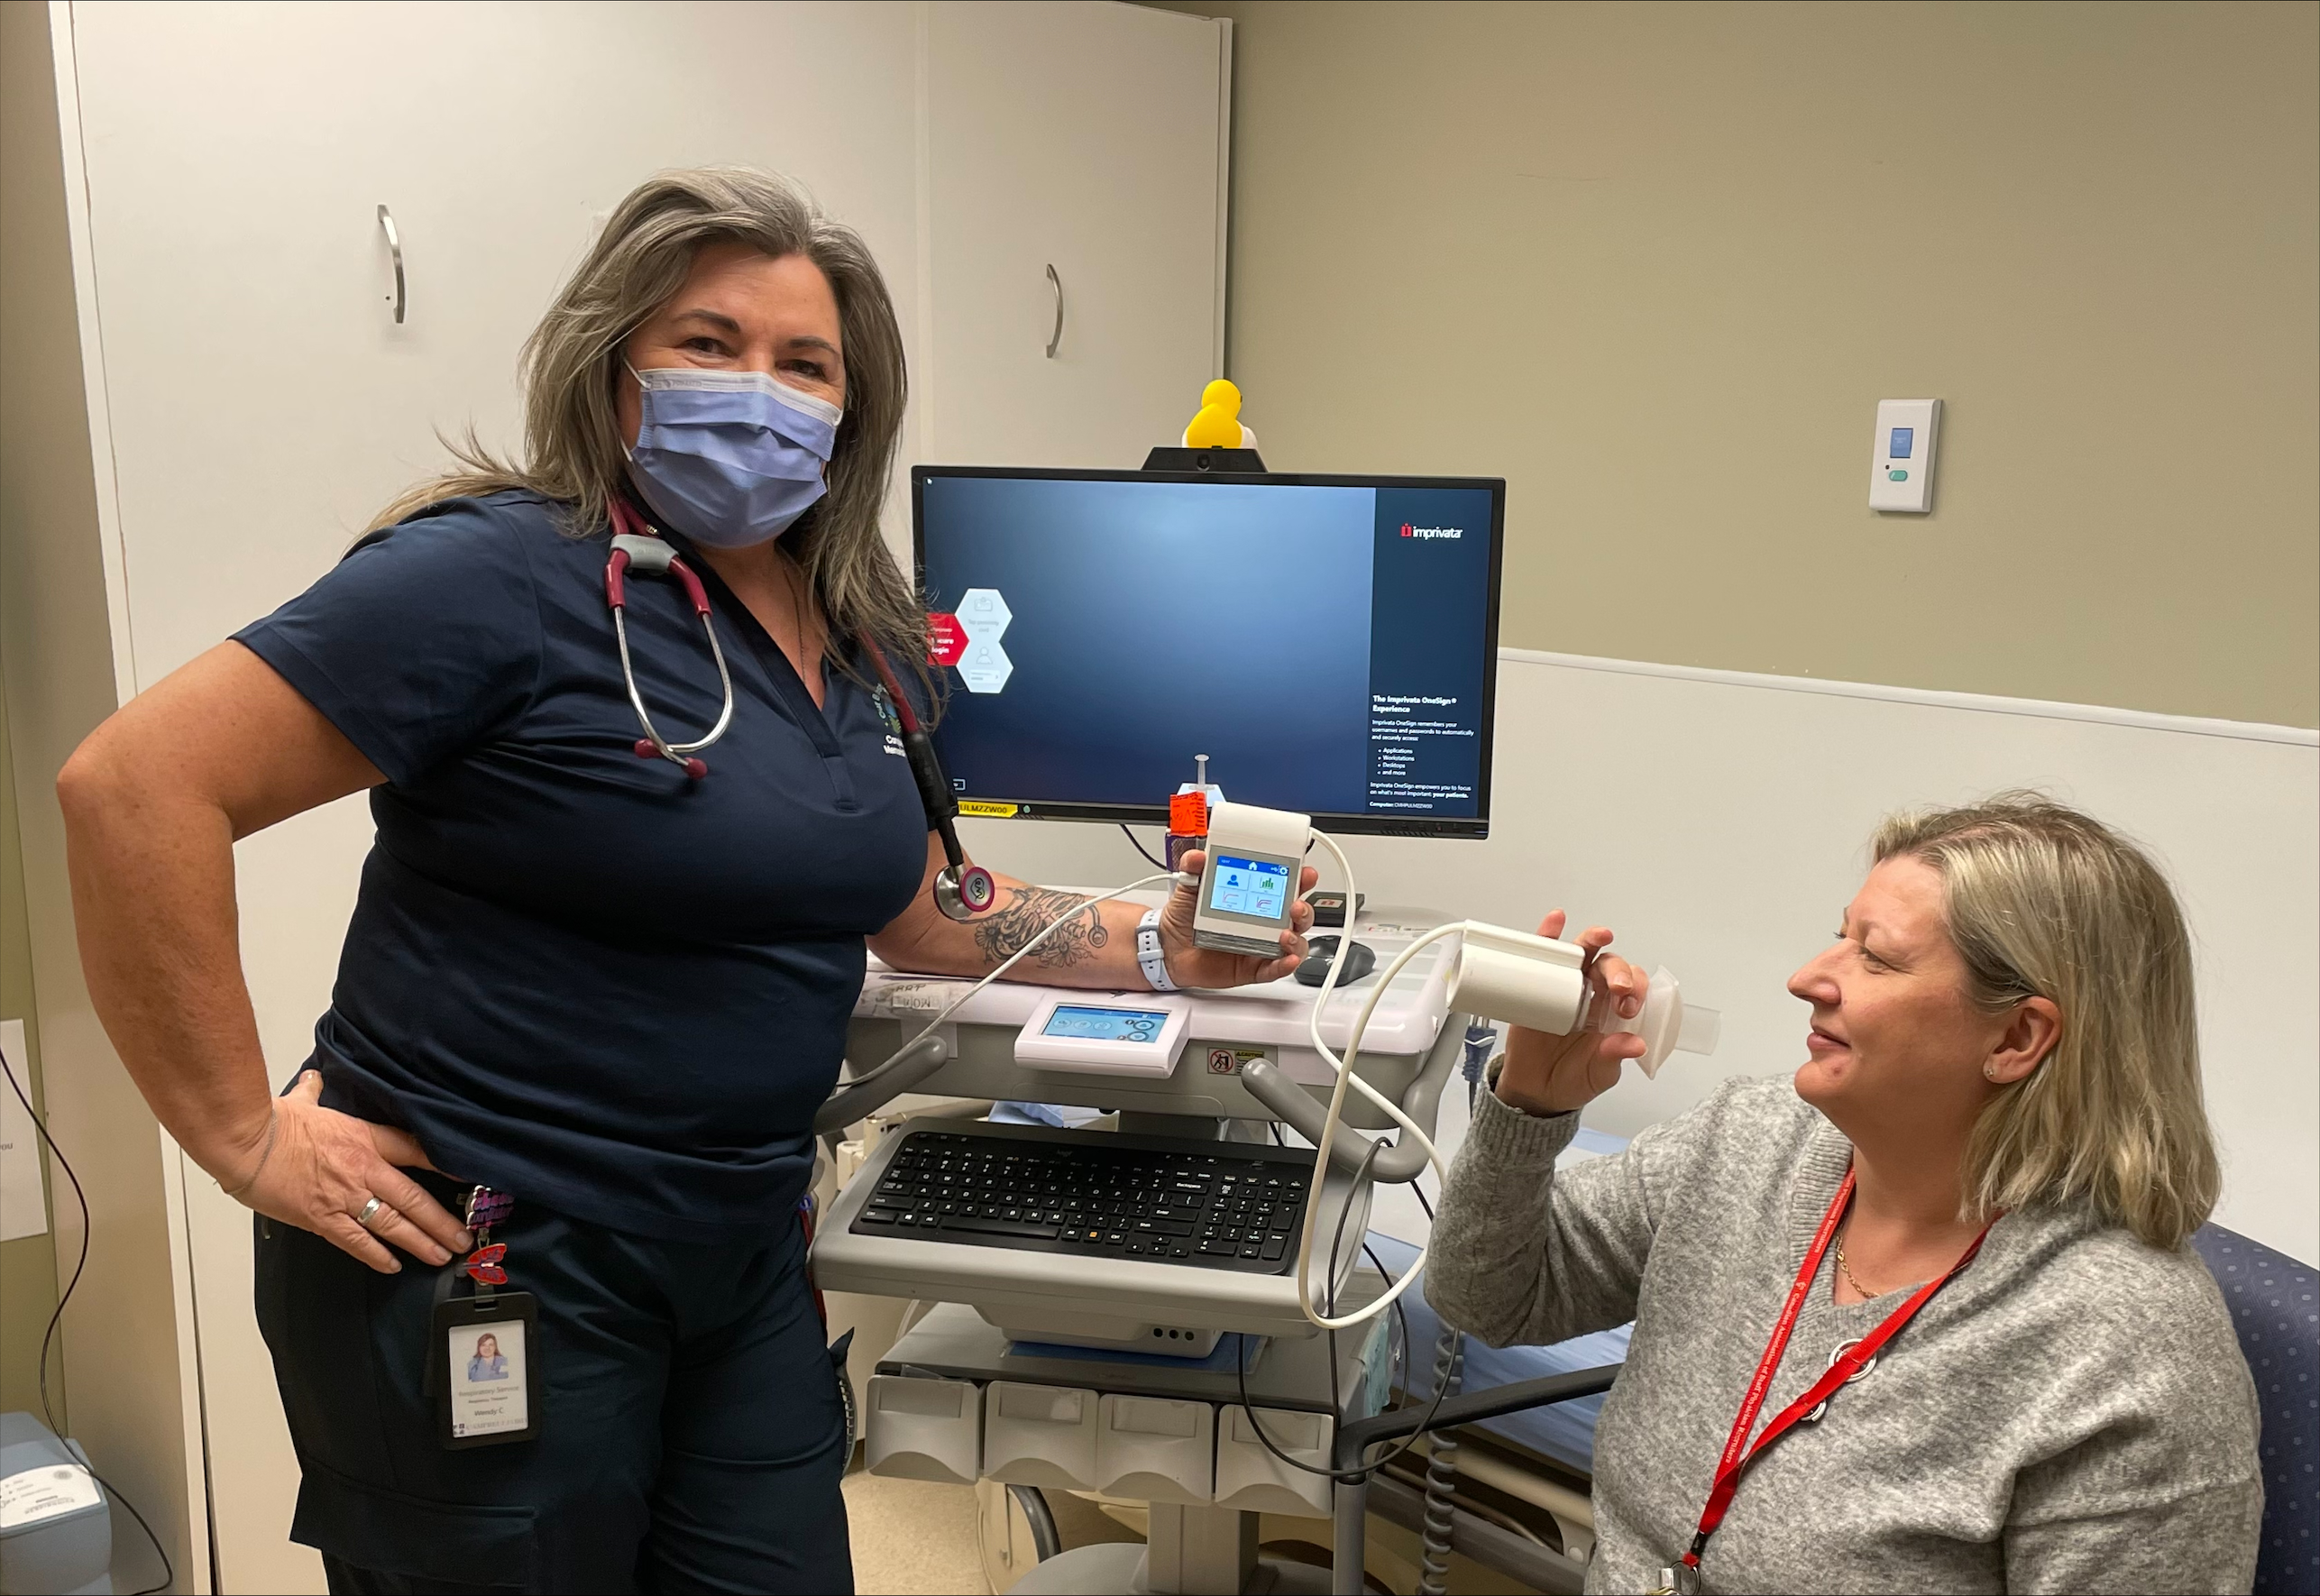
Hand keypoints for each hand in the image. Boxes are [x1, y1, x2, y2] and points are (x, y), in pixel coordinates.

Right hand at [230, 1071, 473, 1272]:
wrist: (245, 1145)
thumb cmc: (272, 1122)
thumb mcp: (303, 1102)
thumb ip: (314, 1092)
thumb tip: (314, 1079)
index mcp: (364, 1138)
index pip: (415, 1150)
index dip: (443, 1164)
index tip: (465, 1177)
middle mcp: (362, 1169)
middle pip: (413, 1197)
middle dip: (441, 1221)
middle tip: (462, 1238)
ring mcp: (344, 1197)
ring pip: (392, 1224)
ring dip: (419, 1242)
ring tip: (441, 1255)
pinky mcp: (321, 1218)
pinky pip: (356, 1241)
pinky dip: (377, 1255)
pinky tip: (393, 1265)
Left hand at [1158, 849, 1316, 987]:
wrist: (1167, 950)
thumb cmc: (1184, 920)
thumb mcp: (1188, 890)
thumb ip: (1193, 870)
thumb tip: (1197, 857)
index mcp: (1255, 899)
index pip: (1285, 886)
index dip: (1300, 879)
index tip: (1305, 872)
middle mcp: (1263, 922)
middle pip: (1298, 915)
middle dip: (1304, 908)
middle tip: (1295, 905)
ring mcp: (1261, 945)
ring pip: (1295, 942)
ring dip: (1298, 938)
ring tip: (1286, 934)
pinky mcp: (1254, 968)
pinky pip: (1276, 969)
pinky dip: (1286, 965)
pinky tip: (1288, 959)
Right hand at [1492, 911, 1649, 1114]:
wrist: (1534, 1090)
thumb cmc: (1572, 1080)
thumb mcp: (1599, 1075)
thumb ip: (1614, 1058)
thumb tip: (1634, 1045)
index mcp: (1613, 1012)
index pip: (1633, 987)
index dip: (1636, 989)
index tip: (1629, 1005)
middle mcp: (1592, 994)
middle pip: (1609, 966)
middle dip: (1618, 970)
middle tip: (1619, 987)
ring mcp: (1564, 987)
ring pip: (1581, 953)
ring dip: (1591, 939)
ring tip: (1600, 936)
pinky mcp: (1536, 984)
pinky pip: (1544, 956)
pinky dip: (1549, 935)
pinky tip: (1555, 922)